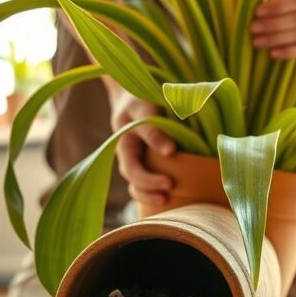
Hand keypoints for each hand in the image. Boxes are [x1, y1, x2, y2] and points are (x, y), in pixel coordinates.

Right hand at [109, 88, 175, 205]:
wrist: (132, 96)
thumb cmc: (140, 99)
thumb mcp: (143, 107)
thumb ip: (153, 127)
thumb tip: (170, 151)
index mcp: (124, 142)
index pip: (133, 160)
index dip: (149, 168)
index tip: (171, 153)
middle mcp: (127, 155)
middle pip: (132, 177)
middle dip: (149, 185)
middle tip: (170, 185)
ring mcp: (135, 162)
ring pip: (135, 185)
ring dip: (148, 195)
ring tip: (166, 200)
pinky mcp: (146, 166)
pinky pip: (145, 185)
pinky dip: (154, 194)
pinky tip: (171, 200)